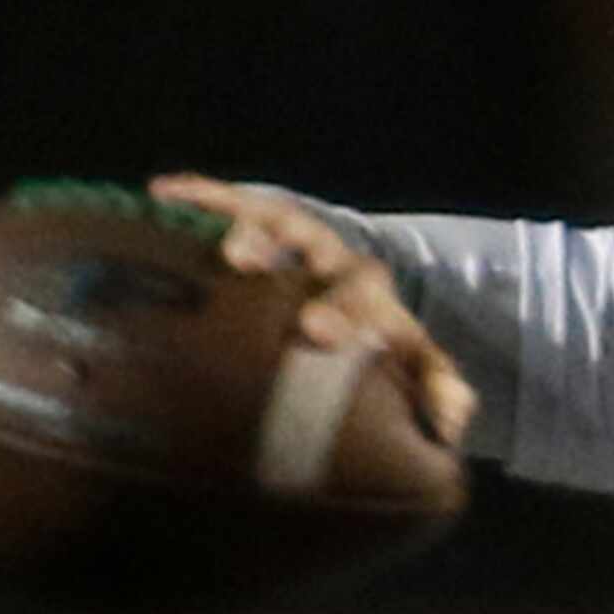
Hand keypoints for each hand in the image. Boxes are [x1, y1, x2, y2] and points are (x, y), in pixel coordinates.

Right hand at [149, 174, 478, 449]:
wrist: (350, 328)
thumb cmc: (376, 357)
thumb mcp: (408, 376)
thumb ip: (437, 395)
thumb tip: (452, 419)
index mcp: (370, 298)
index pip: (364, 297)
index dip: (343, 310)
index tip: (314, 329)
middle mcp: (331, 262)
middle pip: (306, 242)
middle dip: (276, 249)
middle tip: (240, 260)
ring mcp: (294, 244)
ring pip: (269, 220)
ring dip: (237, 219)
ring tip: (197, 226)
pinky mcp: (257, 232)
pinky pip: (229, 208)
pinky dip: (200, 196)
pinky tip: (161, 194)